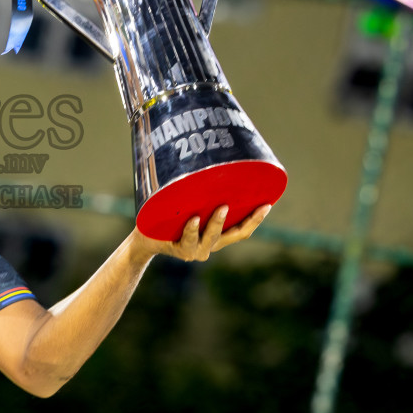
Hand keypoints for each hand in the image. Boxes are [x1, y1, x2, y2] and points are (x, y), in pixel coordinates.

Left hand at [136, 204, 271, 262]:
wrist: (144, 237)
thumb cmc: (169, 218)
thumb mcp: (188, 205)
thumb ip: (201, 195)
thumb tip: (214, 163)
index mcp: (216, 236)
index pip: (241, 230)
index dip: (256, 219)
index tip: (269, 203)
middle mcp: (209, 245)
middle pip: (234, 235)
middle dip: (248, 221)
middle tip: (259, 206)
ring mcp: (195, 250)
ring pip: (210, 238)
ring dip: (217, 223)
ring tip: (221, 208)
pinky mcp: (179, 249)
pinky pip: (187, 240)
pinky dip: (191, 230)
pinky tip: (192, 219)